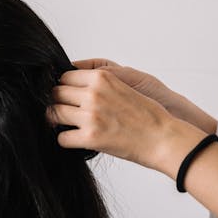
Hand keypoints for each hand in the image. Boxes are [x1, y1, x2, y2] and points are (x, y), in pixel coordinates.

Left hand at [49, 68, 188, 170]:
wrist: (163, 138)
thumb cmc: (148, 115)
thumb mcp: (123, 87)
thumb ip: (100, 84)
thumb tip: (75, 87)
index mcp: (101, 78)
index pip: (65, 77)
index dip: (64, 88)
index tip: (68, 97)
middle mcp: (93, 94)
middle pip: (56, 94)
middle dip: (58, 103)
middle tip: (66, 113)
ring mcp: (90, 116)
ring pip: (54, 114)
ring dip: (59, 122)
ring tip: (69, 127)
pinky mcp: (90, 138)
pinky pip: (62, 138)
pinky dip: (67, 140)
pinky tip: (77, 140)